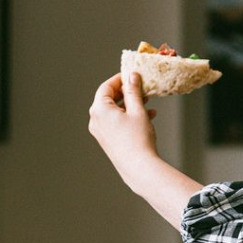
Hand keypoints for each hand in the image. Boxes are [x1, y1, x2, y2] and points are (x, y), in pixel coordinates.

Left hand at [88, 72, 158, 191]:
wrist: (138, 167)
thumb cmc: (138, 138)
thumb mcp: (137, 110)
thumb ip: (133, 91)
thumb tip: (131, 76)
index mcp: (100, 109)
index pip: (106, 87)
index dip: (120, 79)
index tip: (132, 75)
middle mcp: (96, 120)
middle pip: (109, 98)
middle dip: (126, 92)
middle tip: (141, 87)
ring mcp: (100, 131)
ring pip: (114, 111)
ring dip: (130, 104)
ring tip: (147, 101)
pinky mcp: (107, 140)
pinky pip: (116, 122)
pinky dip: (128, 116)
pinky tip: (147, 116)